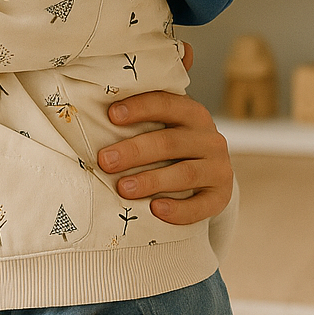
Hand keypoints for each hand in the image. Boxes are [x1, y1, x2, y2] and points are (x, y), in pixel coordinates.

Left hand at [97, 89, 231, 225]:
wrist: (206, 175)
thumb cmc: (170, 147)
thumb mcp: (162, 127)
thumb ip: (139, 119)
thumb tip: (91, 110)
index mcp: (192, 114)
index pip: (166, 104)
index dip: (139, 108)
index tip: (111, 115)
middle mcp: (210, 138)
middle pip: (170, 142)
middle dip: (134, 151)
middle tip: (105, 161)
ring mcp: (219, 168)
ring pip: (186, 174)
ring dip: (152, 180)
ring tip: (123, 189)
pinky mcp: (222, 196)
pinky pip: (203, 205)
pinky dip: (179, 210)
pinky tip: (156, 210)